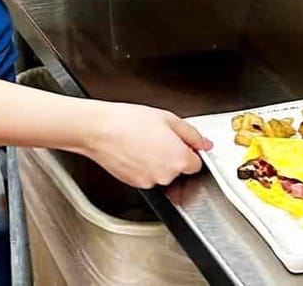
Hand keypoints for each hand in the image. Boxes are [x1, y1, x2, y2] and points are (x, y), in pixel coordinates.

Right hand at [77, 102, 212, 188]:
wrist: (98, 129)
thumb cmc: (127, 121)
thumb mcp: (166, 117)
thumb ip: (191, 133)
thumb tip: (204, 144)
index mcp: (179, 158)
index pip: (197, 162)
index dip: (188, 149)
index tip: (178, 140)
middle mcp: (167, 175)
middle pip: (179, 169)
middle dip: (172, 154)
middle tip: (156, 136)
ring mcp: (151, 182)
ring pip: (162, 173)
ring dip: (157, 161)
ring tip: (141, 141)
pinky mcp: (136, 184)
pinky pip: (147, 176)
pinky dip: (143, 166)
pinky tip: (133, 150)